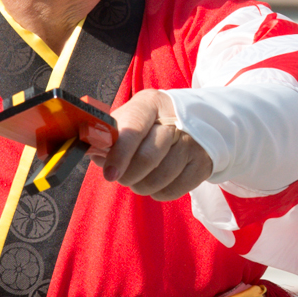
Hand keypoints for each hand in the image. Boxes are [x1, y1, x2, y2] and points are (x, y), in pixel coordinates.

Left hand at [90, 89, 211, 200]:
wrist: (191, 125)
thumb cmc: (149, 125)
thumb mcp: (130, 120)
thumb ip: (111, 136)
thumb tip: (95, 153)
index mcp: (151, 103)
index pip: (134, 128)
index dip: (120, 153)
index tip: (110, 174)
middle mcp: (176, 120)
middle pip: (148, 157)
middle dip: (128, 175)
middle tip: (121, 177)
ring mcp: (192, 142)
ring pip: (160, 178)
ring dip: (141, 186)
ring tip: (138, 179)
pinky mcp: (202, 163)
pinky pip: (173, 190)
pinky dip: (158, 193)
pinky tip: (155, 183)